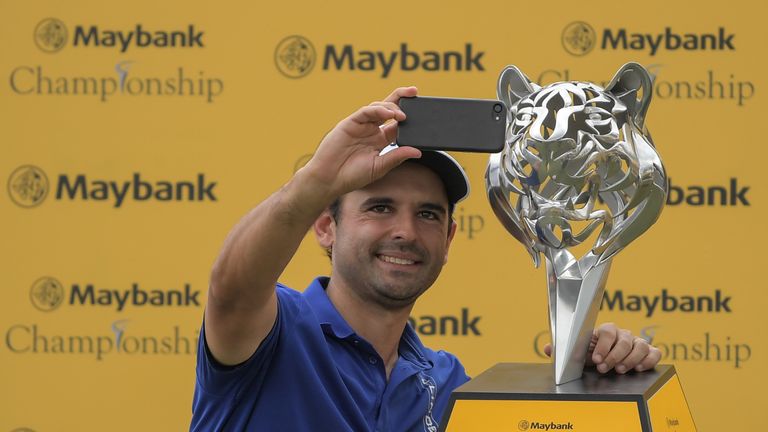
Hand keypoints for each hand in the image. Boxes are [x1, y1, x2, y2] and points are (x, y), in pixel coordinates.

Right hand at [300, 87, 421, 200]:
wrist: (329, 179)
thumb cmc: (352, 175)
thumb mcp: (379, 167)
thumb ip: (397, 157)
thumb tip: (418, 151)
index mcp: (380, 139)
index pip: (397, 123)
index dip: (409, 117)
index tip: (423, 113)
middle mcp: (371, 129)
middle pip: (389, 108)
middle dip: (402, 98)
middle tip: (415, 92)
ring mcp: (360, 124)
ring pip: (378, 107)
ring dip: (392, 106)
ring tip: (402, 115)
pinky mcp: (350, 123)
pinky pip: (365, 111)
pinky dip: (377, 110)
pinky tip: (388, 114)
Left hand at [543, 323, 660, 373]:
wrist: (605, 361)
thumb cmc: (591, 354)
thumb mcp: (578, 352)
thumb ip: (564, 350)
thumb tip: (548, 349)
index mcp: (605, 330)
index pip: (607, 331)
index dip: (602, 345)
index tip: (596, 359)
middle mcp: (622, 334)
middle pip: (624, 340)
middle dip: (614, 355)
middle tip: (605, 368)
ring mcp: (636, 342)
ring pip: (641, 345)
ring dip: (631, 359)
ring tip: (621, 370)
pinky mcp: (648, 353)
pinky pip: (655, 352)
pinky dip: (649, 359)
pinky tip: (640, 368)